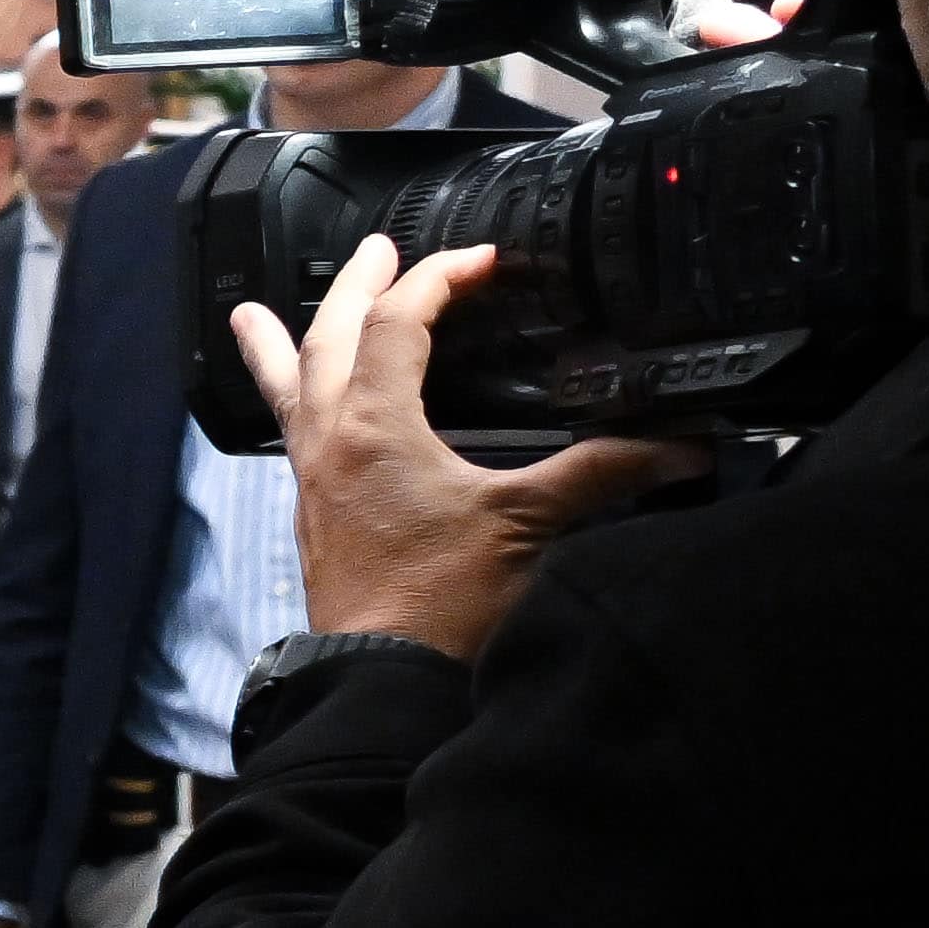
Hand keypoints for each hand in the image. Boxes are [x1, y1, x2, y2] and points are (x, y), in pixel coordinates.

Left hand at [236, 238, 704, 659]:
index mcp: (374, 425)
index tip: (481, 260)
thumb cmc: (442, 604)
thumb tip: (677, 446)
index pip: (399, 324)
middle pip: (330, 338)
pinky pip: (290, 435)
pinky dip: (289, 404)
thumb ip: (599, 473)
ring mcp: (313, 476)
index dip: (439, 280)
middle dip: (354, 287)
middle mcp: (330, 440)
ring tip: (250, 313)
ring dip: (281, 342)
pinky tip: (296, 413)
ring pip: (290, 386)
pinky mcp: (314, 513)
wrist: (382, 677)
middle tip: (375, 249)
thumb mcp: (527, 525)